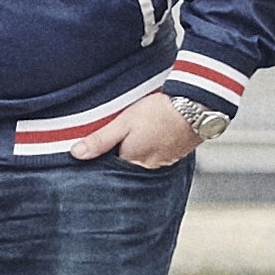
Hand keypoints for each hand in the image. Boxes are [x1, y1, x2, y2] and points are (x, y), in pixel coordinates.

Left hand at [82, 97, 212, 173]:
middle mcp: (149, 166)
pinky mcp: (176, 154)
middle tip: (116, 139)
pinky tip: (150, 136)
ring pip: (142, 161)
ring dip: (136, 152)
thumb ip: (100, 140)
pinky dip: (151, 148)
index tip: (96, 150)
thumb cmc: (160, 112)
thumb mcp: (123, 122)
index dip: (101, 159)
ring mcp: (165, 162)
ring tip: (135, 135)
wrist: (197, 105)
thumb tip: (77, 154)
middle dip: (118, 156)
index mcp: (133, 160)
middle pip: (126, 167)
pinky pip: (157, 156)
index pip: (110, 168)